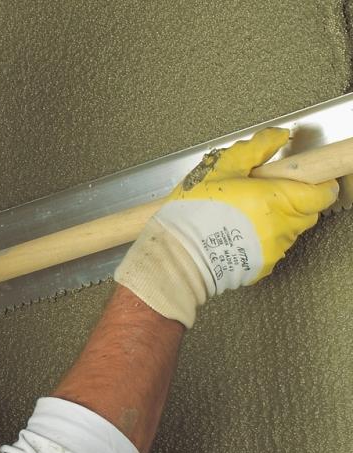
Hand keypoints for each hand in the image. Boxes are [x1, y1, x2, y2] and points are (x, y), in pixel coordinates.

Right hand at [114, 127, 338, 326]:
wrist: (176, 256)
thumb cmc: (193, 214)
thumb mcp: (219, 168)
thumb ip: (254, 149)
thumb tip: (277, 137)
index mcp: (277, 199)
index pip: (322, 193)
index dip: (315, 184)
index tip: (300, 180)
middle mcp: (282, 227)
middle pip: (306, 212)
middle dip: (291, 202)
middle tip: (262, 195)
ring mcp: (273, 251)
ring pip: (288, 232)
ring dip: (273, 223)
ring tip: (241, 218)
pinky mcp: (261, 268)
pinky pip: (270, 251)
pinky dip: (259, 243)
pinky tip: (235, 237)